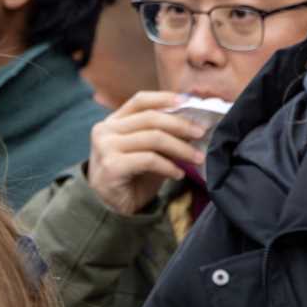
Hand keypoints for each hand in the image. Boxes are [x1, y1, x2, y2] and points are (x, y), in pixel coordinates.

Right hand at [86, 91, 207, 216]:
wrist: (112, 207)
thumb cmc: (132, 176)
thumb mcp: (147, 150)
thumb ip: (161, 134)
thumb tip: (194, 123)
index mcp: (112, 122)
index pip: (140, 101)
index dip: (165, 98)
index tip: (189, 103)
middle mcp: (105, 130)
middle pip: (150, 118)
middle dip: (181, 125)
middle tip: (202, 133)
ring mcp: (105, 148)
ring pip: (153, 138)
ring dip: (181, 148)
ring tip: (197, 158)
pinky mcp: (111, 166)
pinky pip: (149, 160)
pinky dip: (169, 166)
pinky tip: (178, 174)